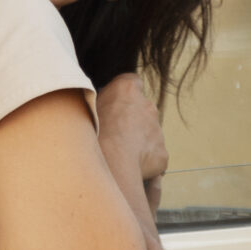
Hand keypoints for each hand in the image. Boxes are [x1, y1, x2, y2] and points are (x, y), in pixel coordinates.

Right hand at [96, 72, 167, 204]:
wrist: (111, 161)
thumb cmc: (94, 132)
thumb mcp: (88, 107)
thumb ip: (101, 100)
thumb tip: (102, 104)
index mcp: (128, 89)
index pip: (132, 83)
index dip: (124, 95)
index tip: (115, 105)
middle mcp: (148, 106)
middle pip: (142, 110)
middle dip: (132, 121)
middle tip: (114, 134)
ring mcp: (158, 130)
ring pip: (149, 135)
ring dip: (138, 142)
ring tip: (119, 154)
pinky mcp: (162, 153)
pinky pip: (153, 156)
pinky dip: (144, 161)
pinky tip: (129, 166)